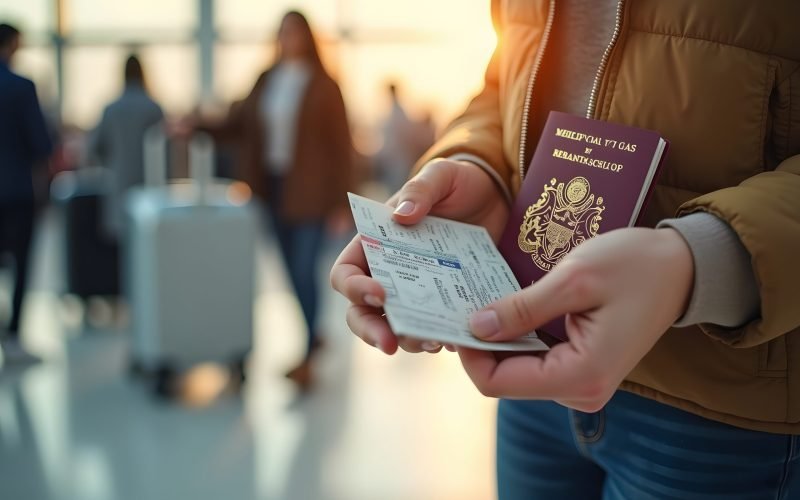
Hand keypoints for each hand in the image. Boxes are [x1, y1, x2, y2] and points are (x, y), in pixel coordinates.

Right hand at [330, 158, 509, 353]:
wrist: (498, 196)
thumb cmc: (459, 182)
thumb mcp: (442, 176)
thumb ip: (421, 190)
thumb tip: (401, 217)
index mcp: (375, 243)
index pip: (346, 273)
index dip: (354, 288)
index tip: (380, 295)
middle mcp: (389, 272)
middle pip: (361, 312)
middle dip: (370, 331)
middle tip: (390, 345)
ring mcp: (417, 292)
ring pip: (397, 327)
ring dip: (409, 340)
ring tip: (432, 343)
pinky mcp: (445, 302)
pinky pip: (435, 328)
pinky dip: (441, 337)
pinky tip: (456, 341)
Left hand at [457, 227, 693, 411]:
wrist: (682, 267)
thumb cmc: (635, 265)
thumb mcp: (573, 278)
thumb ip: (522, 308)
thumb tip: (476, 328)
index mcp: (580, 375)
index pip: (498, 384)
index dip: (469, 354)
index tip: (454, 316)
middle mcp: (581, 391)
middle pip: (505, 380)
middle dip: (480, 345)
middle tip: (461, 303)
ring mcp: (582, 383)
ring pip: (517, 371)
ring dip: (497, 339)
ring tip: (482, 300)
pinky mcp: (581, 369)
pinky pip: (535, 360)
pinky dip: (517, 337)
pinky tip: (508, 307)